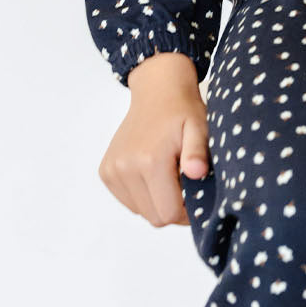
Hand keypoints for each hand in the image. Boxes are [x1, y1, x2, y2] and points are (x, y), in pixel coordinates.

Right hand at [97, 52, 211, 227]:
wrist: (157, 90)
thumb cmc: (182, 110)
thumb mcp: (199, 126)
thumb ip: (198, 152)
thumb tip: (196, 173)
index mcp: (150, 161)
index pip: (169, 214)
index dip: (187, 212)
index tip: (196, 194)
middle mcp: (125, 168)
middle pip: (154, 217)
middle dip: (173, 207)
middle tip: (184, 184)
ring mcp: (112, 171)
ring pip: (140, 210)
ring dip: (157, 201)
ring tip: (169, 174)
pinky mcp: (106, 171)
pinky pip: (128, 200)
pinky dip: (142, 194)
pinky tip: (152, 171)